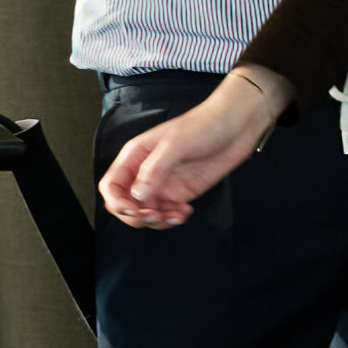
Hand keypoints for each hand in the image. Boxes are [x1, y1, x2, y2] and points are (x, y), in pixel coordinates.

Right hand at [92, 71, 286, 227]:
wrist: (235, 126)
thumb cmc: (203, 125)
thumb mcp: (175, 144)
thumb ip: (154, 169)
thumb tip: (137, 194)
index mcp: (135, 157)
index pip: (111, 186)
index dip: (116, 202)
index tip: (134, 210)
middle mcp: (145, 173)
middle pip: (126, 205)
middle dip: (137, 216)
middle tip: (156, 216)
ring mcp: (163, 184)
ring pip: (147, 213)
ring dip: (157, 221)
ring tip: (176, 216)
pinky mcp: (181, 192)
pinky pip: (168, 213)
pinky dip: (173, 219)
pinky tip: (185, 213)